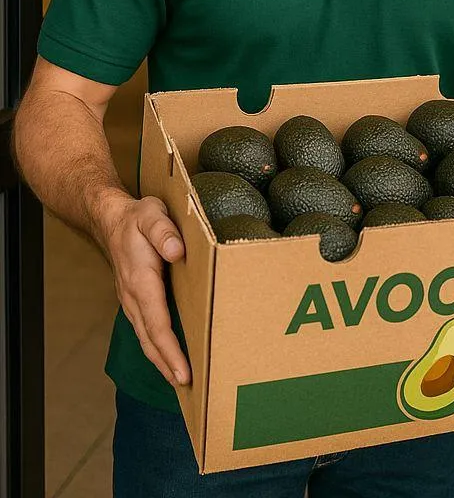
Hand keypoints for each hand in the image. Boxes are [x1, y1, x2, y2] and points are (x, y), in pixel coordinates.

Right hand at [96, 194, 190, 386]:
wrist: (112, 219)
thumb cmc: (138, 218)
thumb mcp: (153, 215)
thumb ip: (165, 232)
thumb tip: (177, 252)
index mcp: (141, 281)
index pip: (157, 325)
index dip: (171, 351)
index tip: (184, 373)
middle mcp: (133, 298)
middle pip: (151, 340)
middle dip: (168, 366)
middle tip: (189, 389)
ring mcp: (132, 301)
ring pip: (147, 338)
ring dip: (162, 361)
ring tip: (182, 382)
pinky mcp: (135, 300)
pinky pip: (146, 329)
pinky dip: (157, 347)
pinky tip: (170, 356)